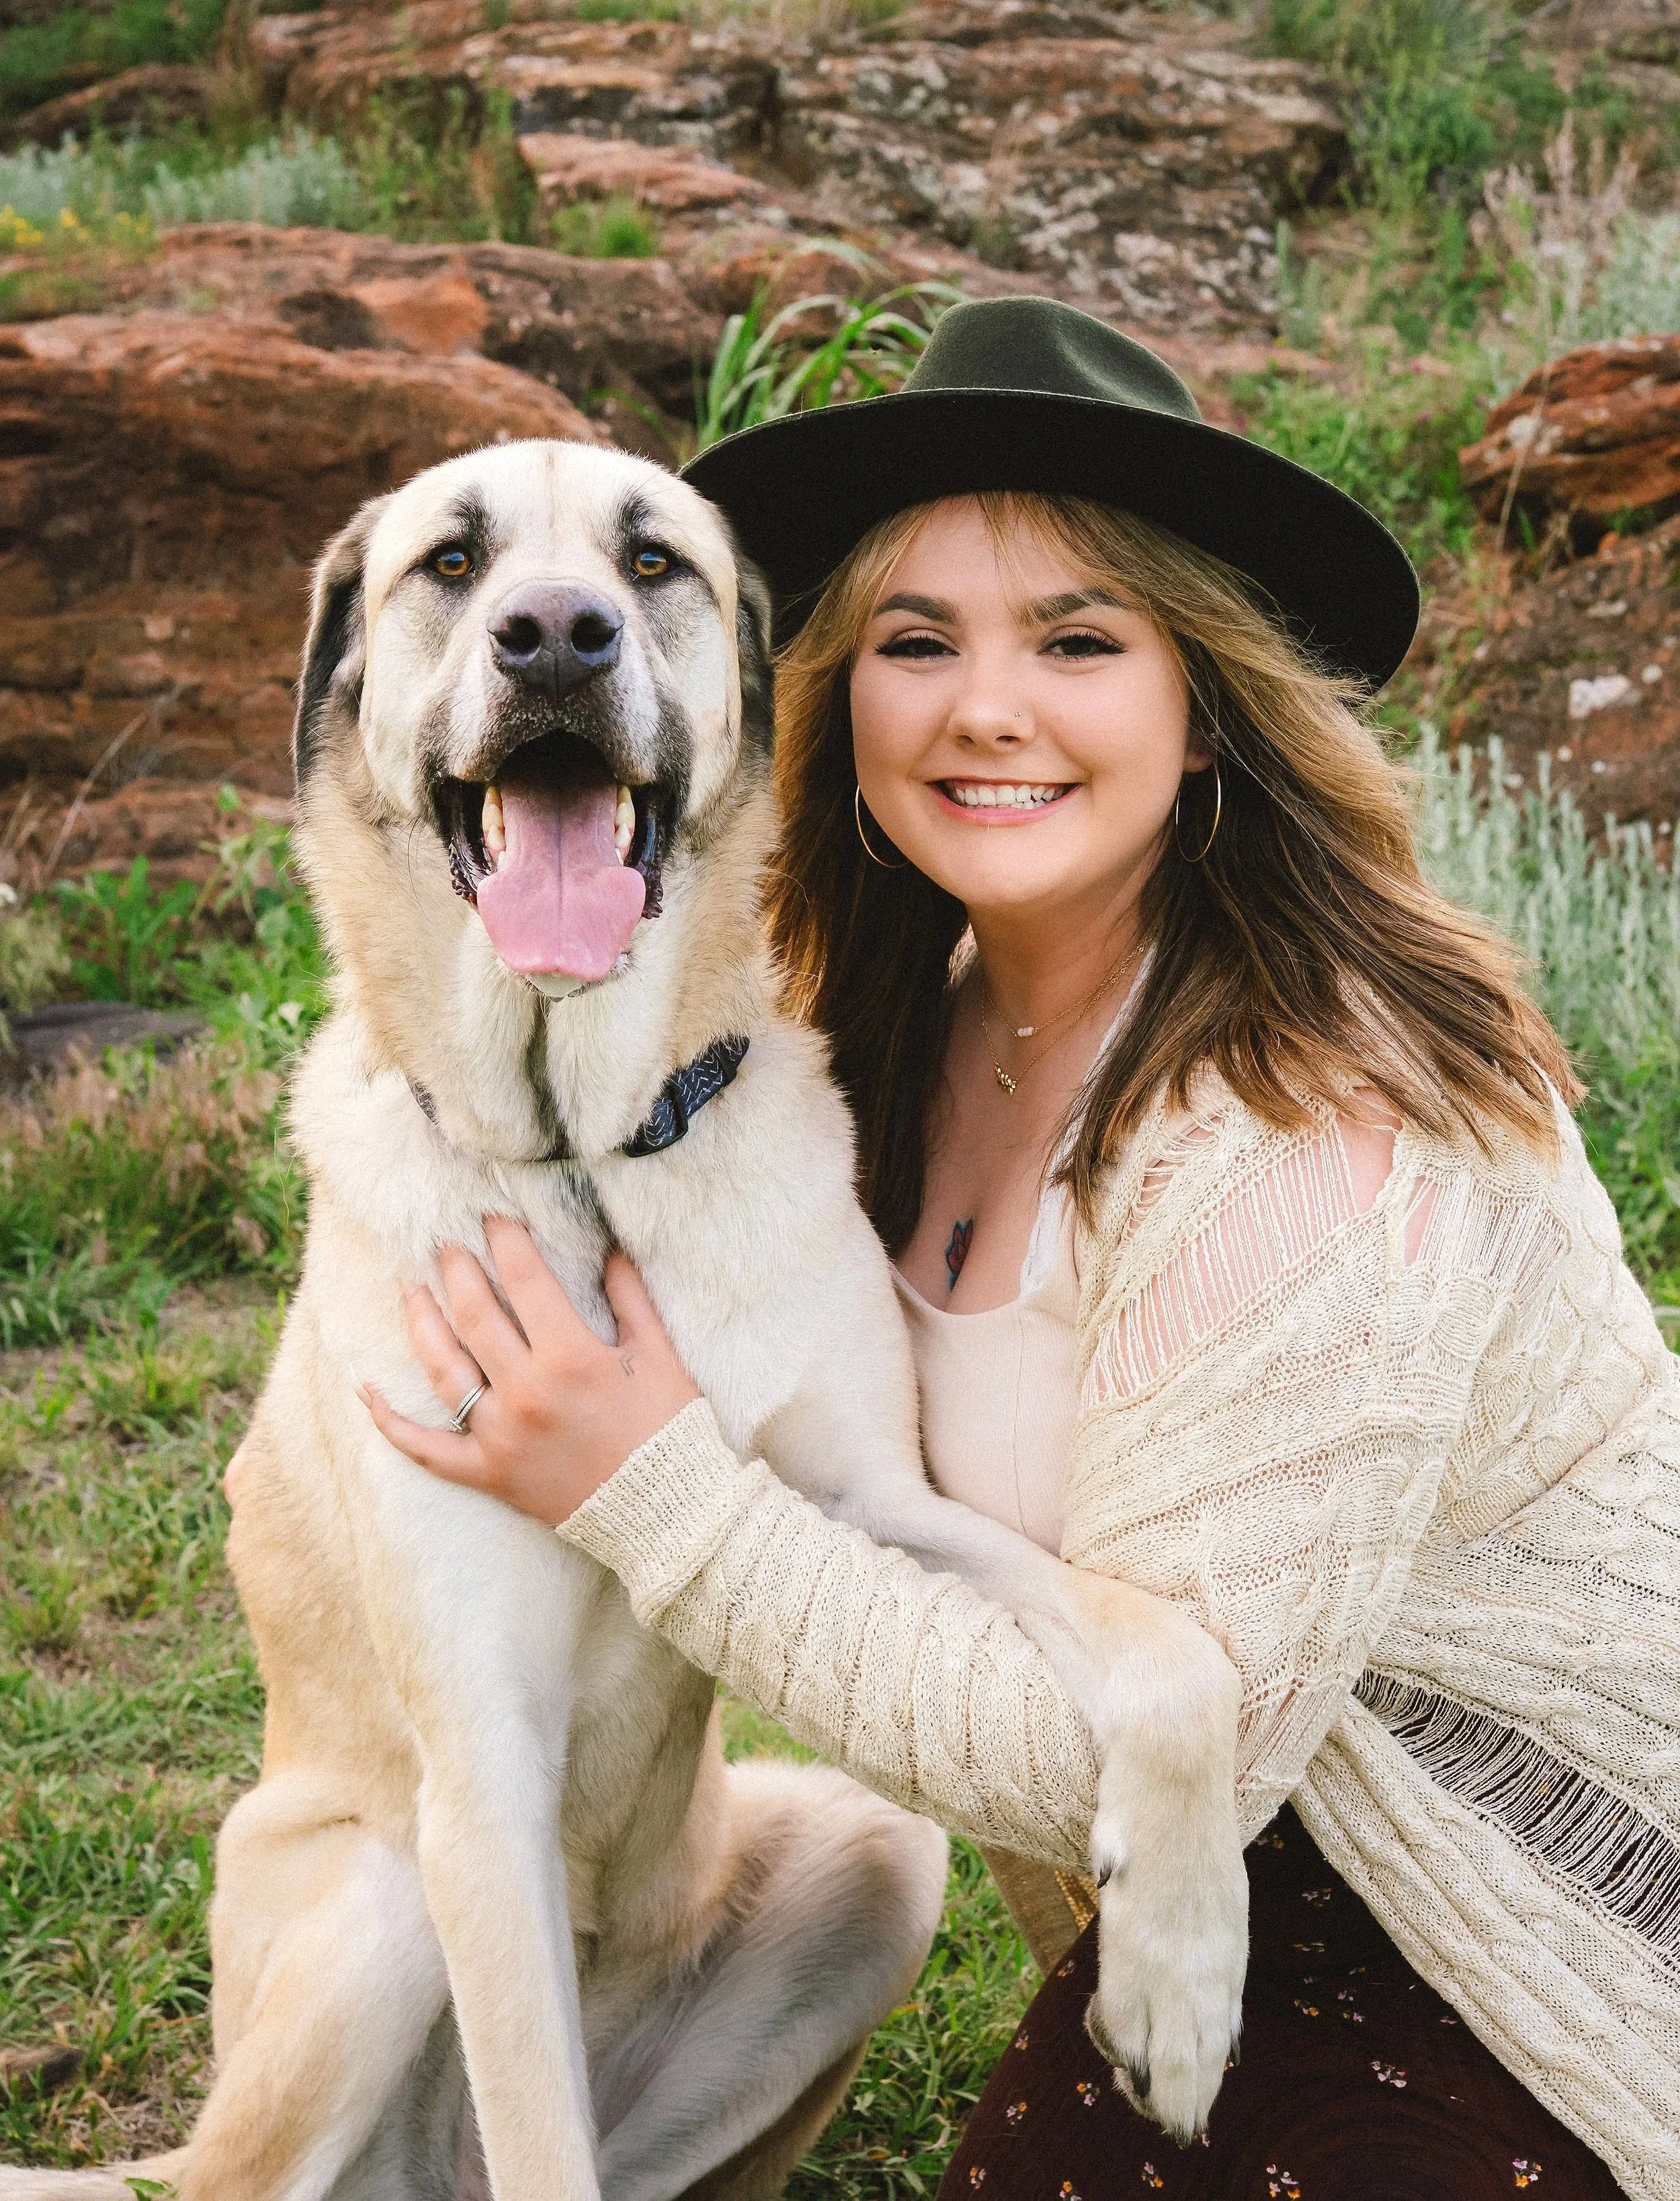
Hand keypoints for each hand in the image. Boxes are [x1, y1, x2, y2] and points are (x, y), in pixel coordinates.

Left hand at [360, 1217, 700, 1525]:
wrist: (665, 1511)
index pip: (524, 1278)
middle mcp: (527, 1392)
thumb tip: (608, 1246)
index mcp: (571, 1356)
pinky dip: (393, 1421)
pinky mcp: (489, 1474)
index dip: (505, 1239)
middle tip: (445, 1244)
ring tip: (411, 1289)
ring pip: (444, 1369)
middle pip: (475, 1314)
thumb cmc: (668, 1428)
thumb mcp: (658, 1353)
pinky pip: (427, 1448)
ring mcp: (502, 1436)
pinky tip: (368, 1389)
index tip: (493, 1217)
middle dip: (457, 1269)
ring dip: (422, 1322)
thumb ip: (629, 1295)